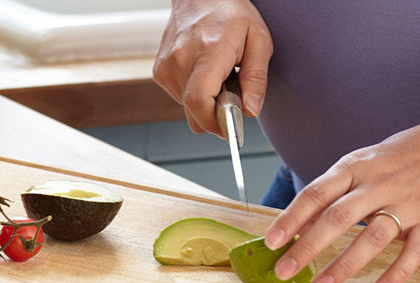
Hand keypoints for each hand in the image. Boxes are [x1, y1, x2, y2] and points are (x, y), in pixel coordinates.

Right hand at [152, 0, 272, 136]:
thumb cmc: (231, 14)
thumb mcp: (259, 40)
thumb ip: (256, 78)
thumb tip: (250, 110)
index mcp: (207, 51)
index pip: (199, 102)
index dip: (215, 124)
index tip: (231, 131)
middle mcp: (180, 60)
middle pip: (194, 112)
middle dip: (217, 115)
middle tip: (233, 94)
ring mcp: (166, 67)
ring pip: (189, 109)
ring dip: (207, 103)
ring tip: (219, 77)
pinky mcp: (160, 72)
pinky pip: (181, 99)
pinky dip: (196, 95)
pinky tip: (205, 74)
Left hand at [264, 118, 419, 282]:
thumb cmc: (396, 160)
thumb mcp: (359, 163)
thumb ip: (331, 191)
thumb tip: (297, 220)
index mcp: (354, 168)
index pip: (316, 193)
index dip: (291, 218)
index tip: (271, 241)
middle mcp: (377, 185)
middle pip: (338, 217)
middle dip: (308, 246)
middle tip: (284, 270)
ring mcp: (406, 203)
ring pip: (372, 237)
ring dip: (344, 266)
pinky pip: (413, 250)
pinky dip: (397, 272)